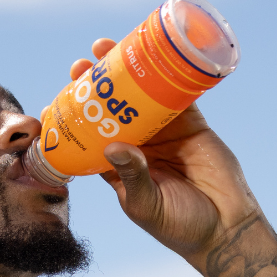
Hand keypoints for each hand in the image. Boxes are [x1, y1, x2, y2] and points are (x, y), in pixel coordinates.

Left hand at [68, 37, 265, 266]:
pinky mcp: (192, 125)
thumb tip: (114, 146)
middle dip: (96, 86)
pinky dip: (167, 76)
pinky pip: (177, 95)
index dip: (71, 119)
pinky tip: (155, 56)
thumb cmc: (178, 225)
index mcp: (115, 167)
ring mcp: (163, 133)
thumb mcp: (145, 204)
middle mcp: (136, 145)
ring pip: (140, 97)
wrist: (225, 227)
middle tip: (80, 65)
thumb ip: (131, 176)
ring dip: (126, 73)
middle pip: (111, 110)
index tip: (50, 102)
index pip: (87, 137)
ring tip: (106, 48)